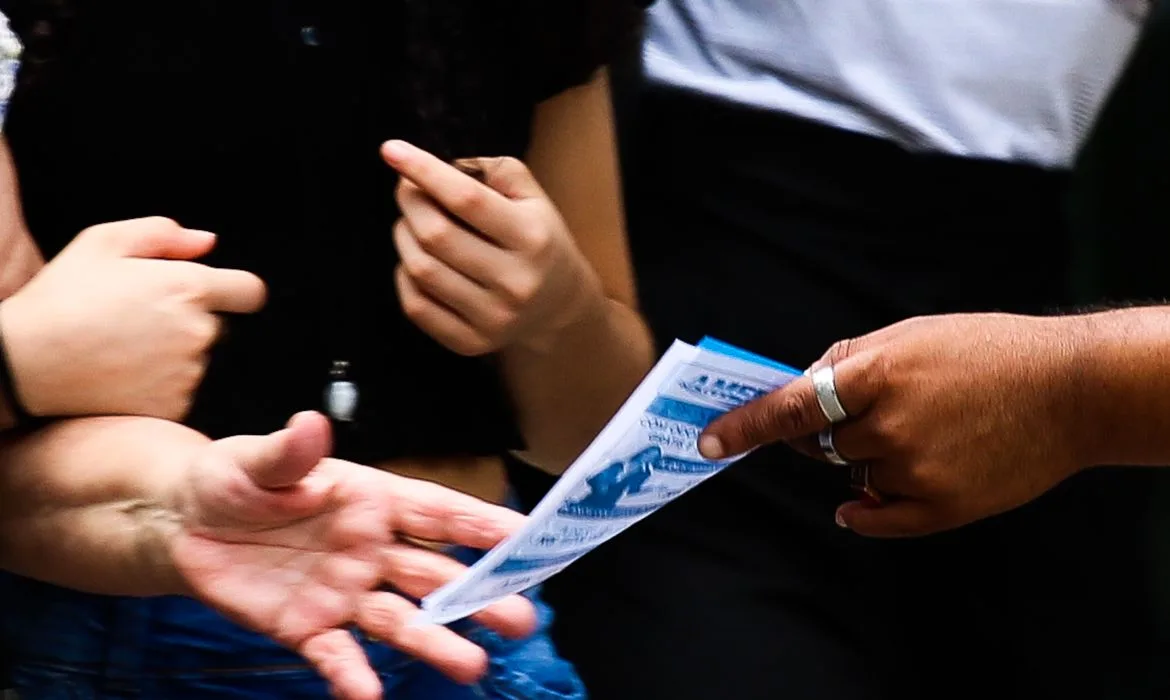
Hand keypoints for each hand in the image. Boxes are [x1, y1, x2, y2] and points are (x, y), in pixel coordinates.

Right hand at [0, 217, 265, 420]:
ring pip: (198, 360)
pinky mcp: (174, 406)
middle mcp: (199, 331)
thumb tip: (209, 243)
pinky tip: (122, 376)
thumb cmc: (61, 298)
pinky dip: (160, 386)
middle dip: (193, 321)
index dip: (235, 292)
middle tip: (139, 323)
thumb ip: (163, 234)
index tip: (214, 297)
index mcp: (190, 286)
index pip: (251, 291)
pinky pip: (181, 392)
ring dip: (174, 355)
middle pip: (220, 327)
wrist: (22, 364)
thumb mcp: (101, 244)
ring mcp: (189, 372)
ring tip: (122, 349)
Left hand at [172, 411, 536, 699]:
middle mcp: (370, 549)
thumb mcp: (254, 459)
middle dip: (480, 595)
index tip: (531, 536)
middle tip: (522, 618)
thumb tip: (312, 425)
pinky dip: (352, 676)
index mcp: (371, 500)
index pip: (437, 512)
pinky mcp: (307, 628)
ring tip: (473, 665)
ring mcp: (343, 593)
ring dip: (435, 642)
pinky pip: (336, 655)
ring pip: (400, 620)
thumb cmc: (232, 479)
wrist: (184, 524)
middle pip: (436, 575)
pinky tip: (370, 696)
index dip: (482, 523)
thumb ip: (289, 453)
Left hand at [381, 140, 603, 355]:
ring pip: (420, 269)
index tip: (392, 151)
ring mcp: (492, 318)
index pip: (467, 199)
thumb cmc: (539, 242)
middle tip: (407, 190)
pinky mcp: (471, 343)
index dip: (425, 171)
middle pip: (436, 235)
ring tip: (412, 224)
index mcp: (532, 238)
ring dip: (404, 237)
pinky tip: (417, 261)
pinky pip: (415, 306)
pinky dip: (404, 277)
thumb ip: (495, 171)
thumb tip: (440, 166)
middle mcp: (515, 282)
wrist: (559, 307)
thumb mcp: (534, 198)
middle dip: (410, 203)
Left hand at [700, 313, 1091, 537]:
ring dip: (865, 458)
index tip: (707, 442)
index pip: (790, 409)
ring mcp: (914, 470)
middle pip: (817, 446)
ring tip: (922, 430)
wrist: (1070, 392)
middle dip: (823, 433)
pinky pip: (875, 518)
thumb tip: (797, 388)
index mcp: (876, 373)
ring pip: (852, 475)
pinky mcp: (940, 507)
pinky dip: (866, 510)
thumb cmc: (985, 352)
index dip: (744, 427)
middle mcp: (888, 426)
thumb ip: (846, 362)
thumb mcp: (909, 333)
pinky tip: (870, 497)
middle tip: (863, 413)